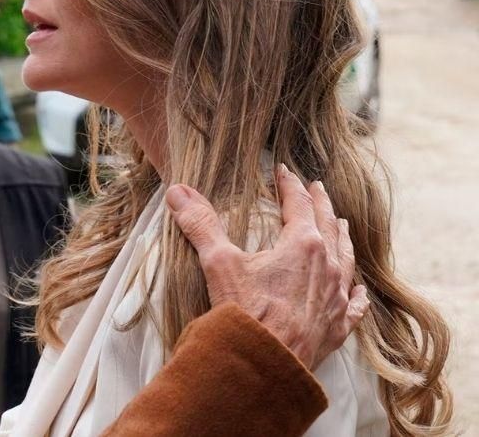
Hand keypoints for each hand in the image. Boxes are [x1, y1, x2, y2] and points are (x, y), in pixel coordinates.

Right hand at [165, 164, 369, 369]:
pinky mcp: (338, 326)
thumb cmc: (245, 312)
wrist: (264, 363)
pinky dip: (355, 293)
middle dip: (321, 204)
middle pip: (329, 225)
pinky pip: (353, 305)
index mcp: (302, 244)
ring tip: (341, 225)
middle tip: (317, 188)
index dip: (289, 185)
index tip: (283, 171)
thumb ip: (200, 223)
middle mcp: (328, 266)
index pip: (298, 204)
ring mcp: (336, 297)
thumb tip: (177, 191)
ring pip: (346, 259)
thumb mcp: (218, 261)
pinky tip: (357, 291)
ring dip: (342, 238)